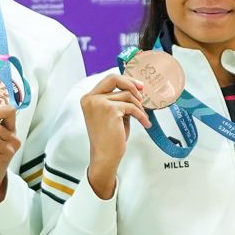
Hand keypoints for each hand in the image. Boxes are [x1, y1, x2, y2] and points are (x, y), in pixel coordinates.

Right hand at [81, 73, 150, 199]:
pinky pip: (132, 107)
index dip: (125, 80)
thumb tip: (136, 90)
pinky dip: (141, 115)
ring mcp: (99, 103)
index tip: (138, 86)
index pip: (108, 80)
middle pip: (114, 78)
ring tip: (142, 117)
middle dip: (131, 83)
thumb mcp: (112, 115)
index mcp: (89, 98)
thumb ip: (119, 101)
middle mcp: (91, 98)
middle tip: (143, 93)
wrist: (105, 156)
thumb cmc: (109, 139)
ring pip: (127, 95)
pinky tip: (145, 123)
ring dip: (138, 106)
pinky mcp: (111, 110)